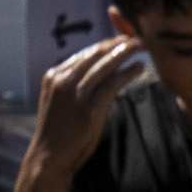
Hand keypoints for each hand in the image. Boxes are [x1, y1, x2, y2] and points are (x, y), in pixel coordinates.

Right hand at [31, 35, 149, 171]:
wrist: (49, 155)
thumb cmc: (59, 130)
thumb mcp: (64, 101)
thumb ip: (80, 85)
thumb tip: (106, 73)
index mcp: (54, 76)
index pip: (84, 54)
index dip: (105, 45)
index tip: (122, 40)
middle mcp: (62, 80)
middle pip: (95, 55)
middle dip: (117, 44)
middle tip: (136, 37)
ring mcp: (75, 93)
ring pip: (104, 65)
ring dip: (125, 53)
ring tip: (141, 45)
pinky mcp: (88, 106)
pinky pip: (112, 83)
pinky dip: (127, 73)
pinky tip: (139, 67)